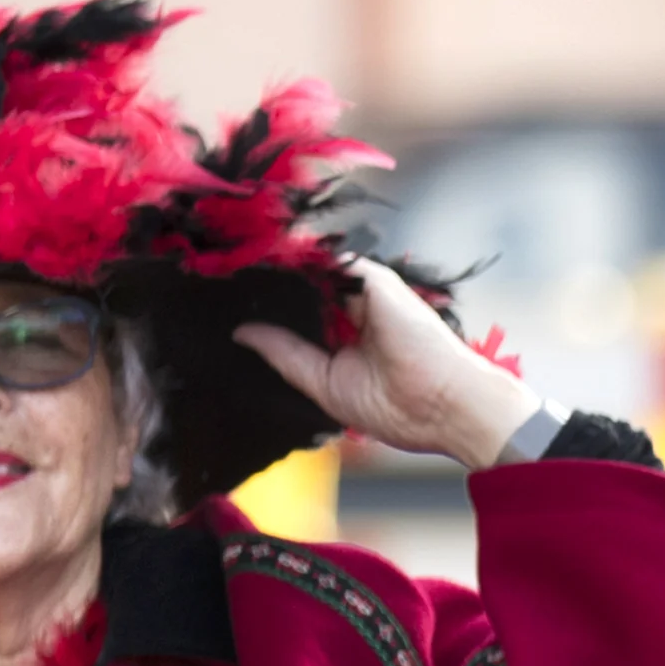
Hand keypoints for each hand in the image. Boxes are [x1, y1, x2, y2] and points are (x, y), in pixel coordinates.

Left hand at [235, 262, 543, 471]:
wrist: (445, 406)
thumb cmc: (398, 408)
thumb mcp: (325, 382)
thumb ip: (286, 354)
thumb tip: (242, 333)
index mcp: (349, 335)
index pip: (303, 310)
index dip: (271, 306)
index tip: (229, 300)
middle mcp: (358, 307)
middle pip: (305, 286)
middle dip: (270, 282)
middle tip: (219, 278)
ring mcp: (367, 291)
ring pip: (313, 269)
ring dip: (278, 265)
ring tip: (232, 262)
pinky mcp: (373, 280)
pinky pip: (328, 259)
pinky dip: (298, 258)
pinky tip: (261, 257)